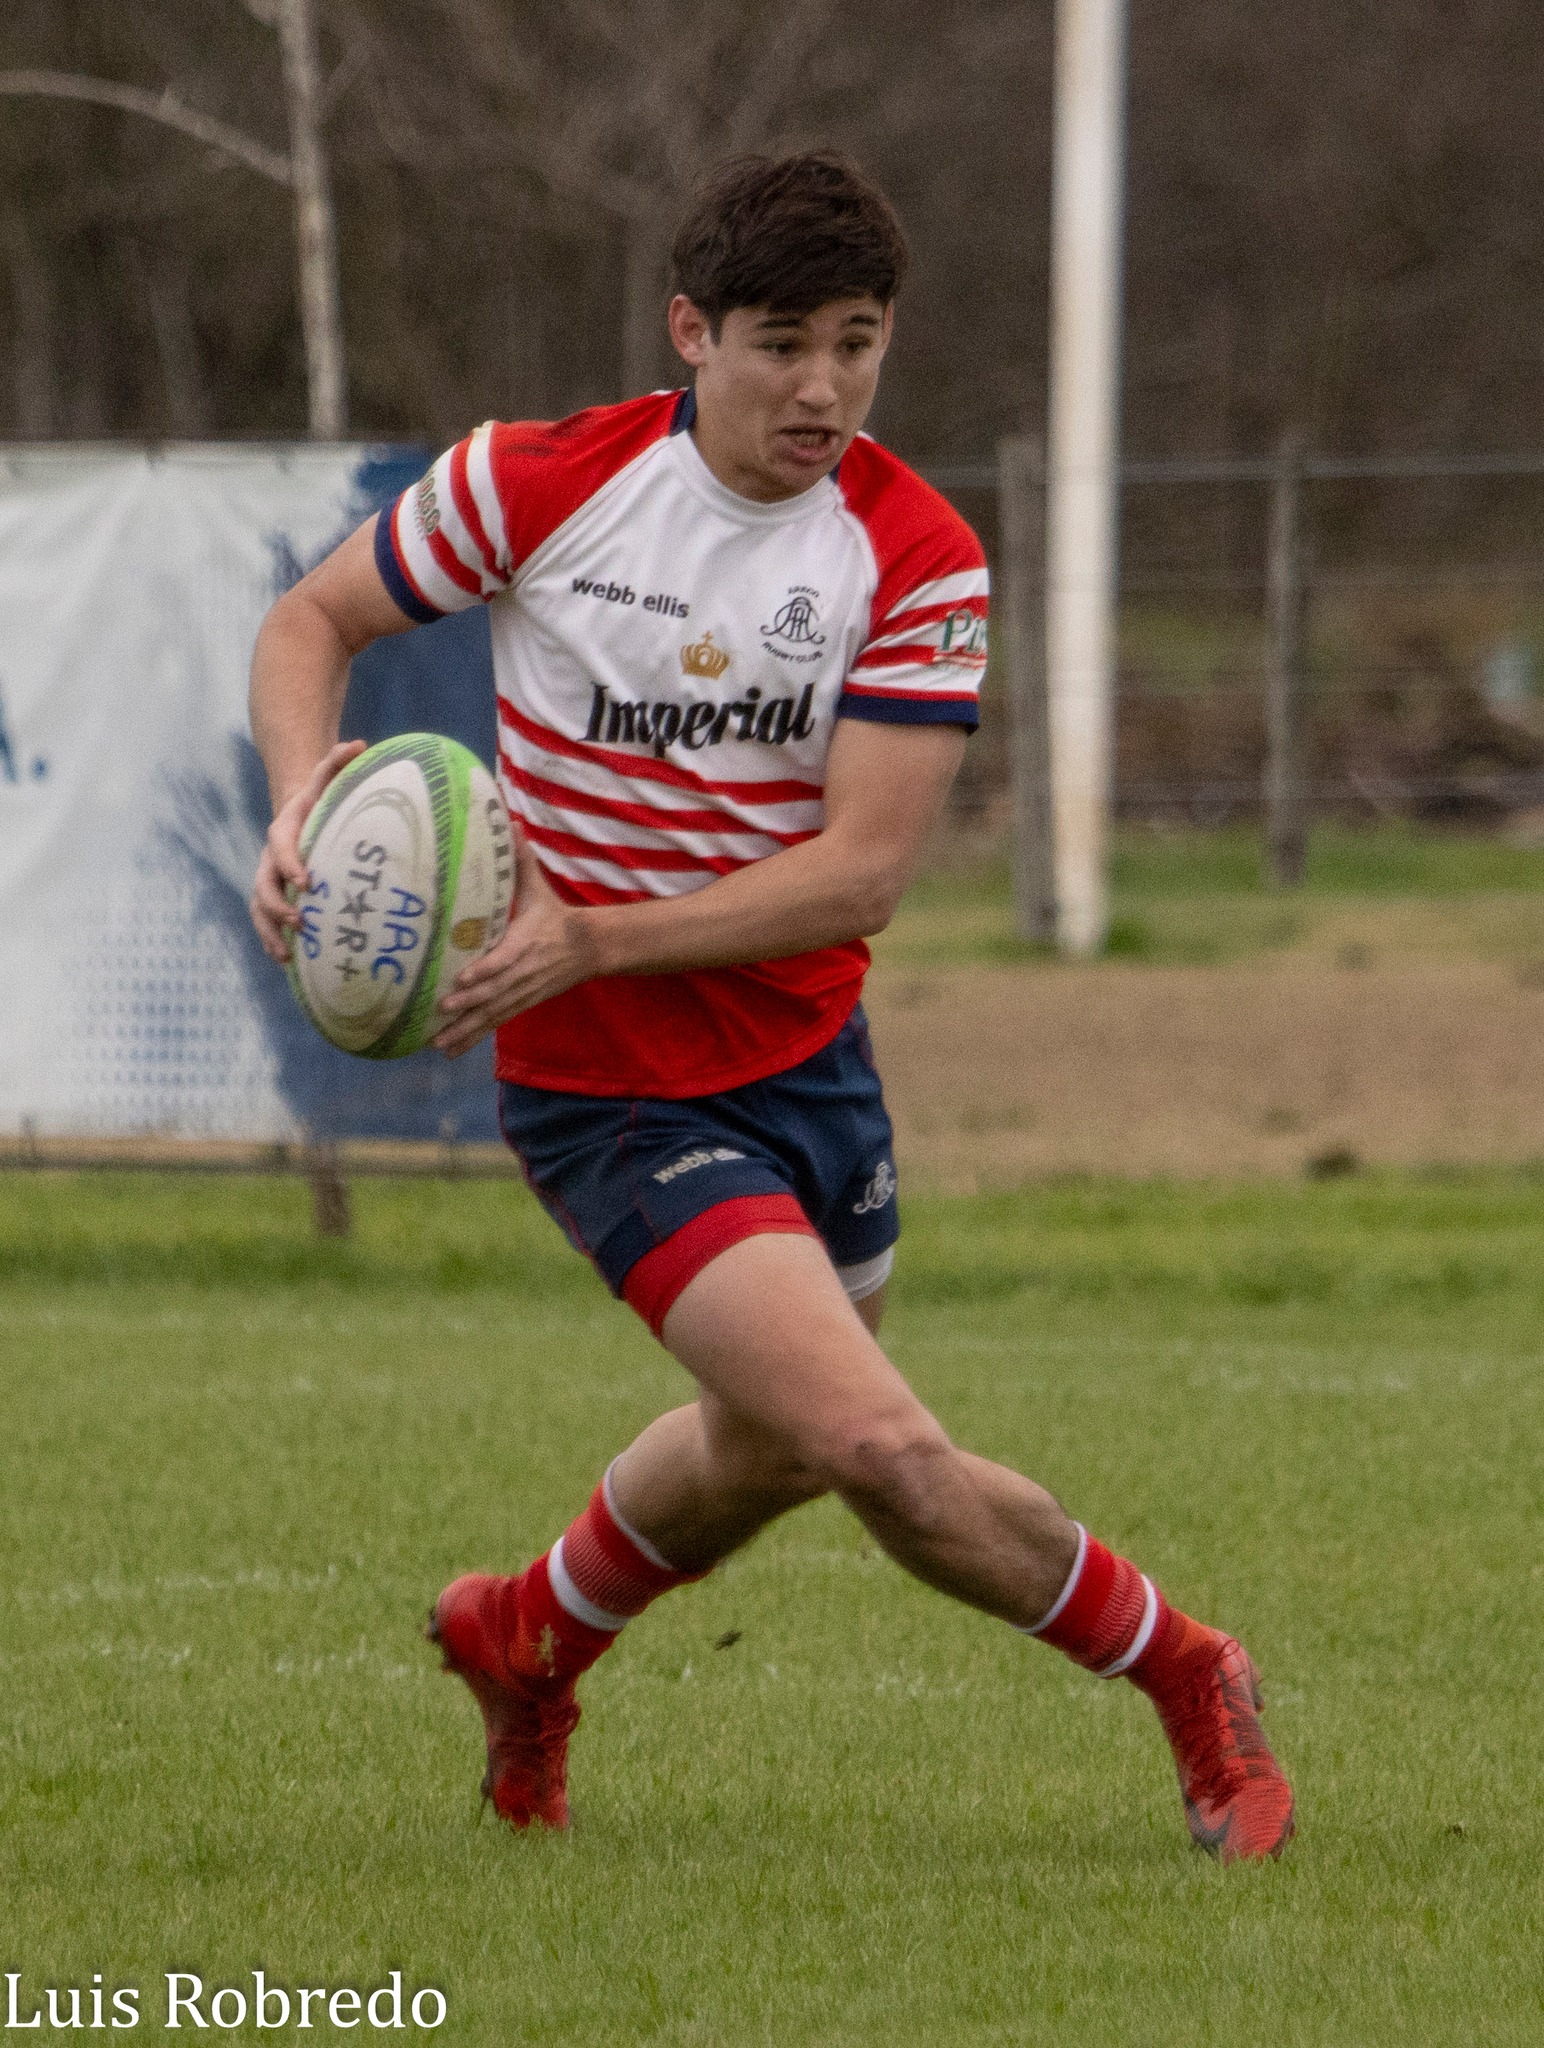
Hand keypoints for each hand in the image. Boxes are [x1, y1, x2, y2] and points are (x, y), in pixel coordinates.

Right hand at [248, 739, 366, 962]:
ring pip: (259, 909)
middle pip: (263, 885)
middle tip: (301, 921)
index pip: (280, 848)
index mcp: (284, 831)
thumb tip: (359, 744)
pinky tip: (288, 962)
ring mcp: (270, 881)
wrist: (300, 812)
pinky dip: (273, 941)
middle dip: (278, 906)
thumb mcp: (326, 779)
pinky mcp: (276, 898)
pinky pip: (267, 922)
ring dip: (271, 931)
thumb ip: (337, 761)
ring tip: (287, 953)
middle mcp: (270, 859)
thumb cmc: (320, 799)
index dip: (290, 865)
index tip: (307, 883)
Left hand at [434, 836, 599, 1056]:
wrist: (588, 948)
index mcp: (526, 943)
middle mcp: (523, 973)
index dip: (484, 971)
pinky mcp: (520, 1004)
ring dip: (467, 1030)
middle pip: (495, 992)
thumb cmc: (554, 915)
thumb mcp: (539, 888)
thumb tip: (509, 822)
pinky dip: (473, 1038)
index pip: (505, 960)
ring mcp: (522, 992)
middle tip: (442, 1012)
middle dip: (469, 1005)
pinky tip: (451, 1050)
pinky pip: (495, 1023)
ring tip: (439, 1043)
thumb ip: (521, 860)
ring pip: (493, 1014)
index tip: (462, 980)